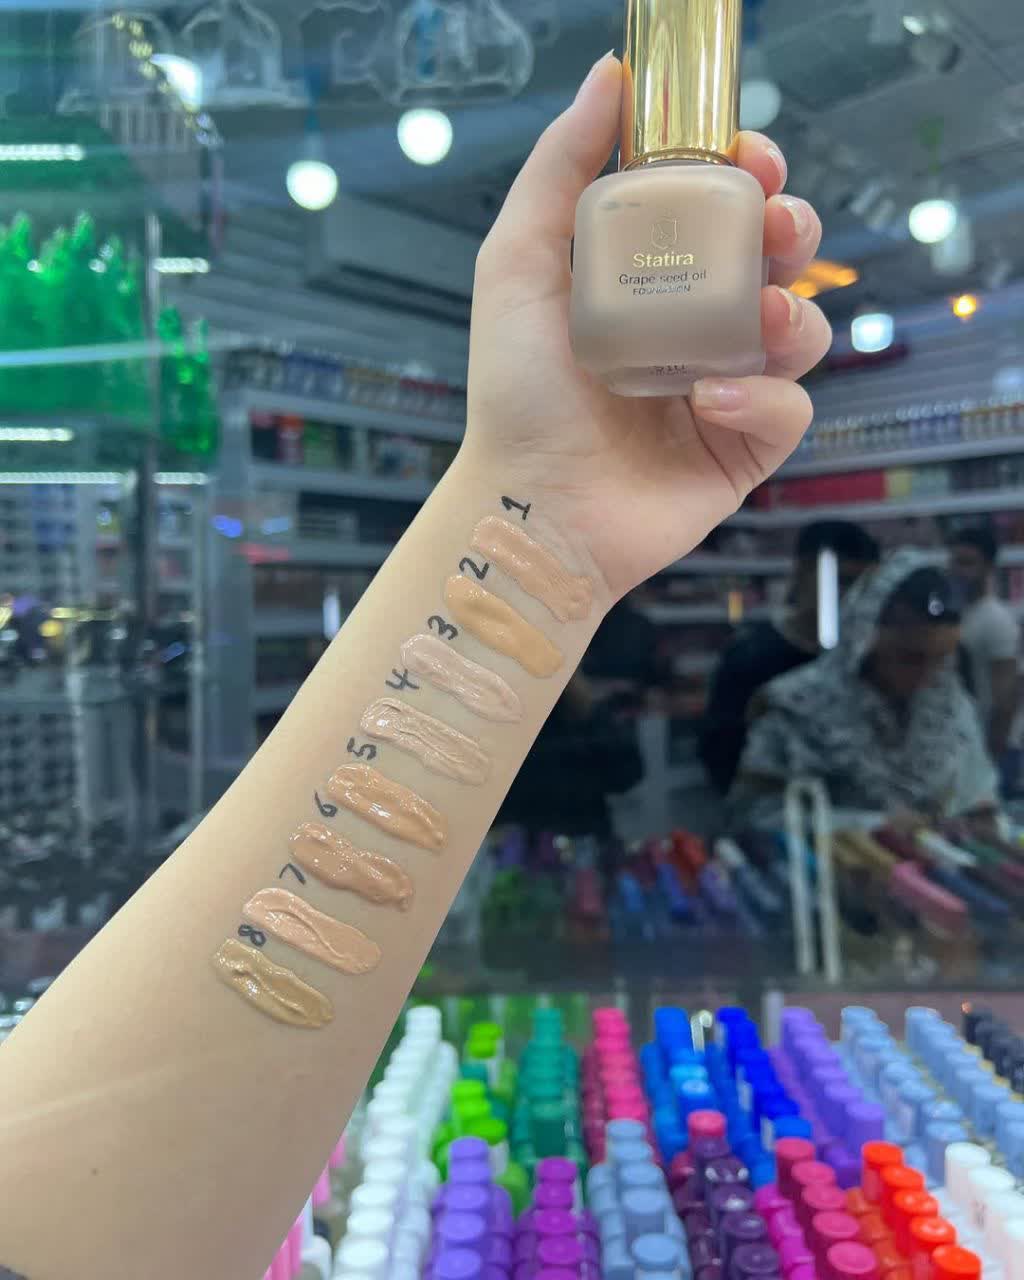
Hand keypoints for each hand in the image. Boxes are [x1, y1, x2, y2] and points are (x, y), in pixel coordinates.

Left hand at [463, 53, 830, 599]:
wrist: (530, 503)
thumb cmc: (517, 392)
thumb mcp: (518, 265)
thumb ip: (559, 171)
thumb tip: (609, 76)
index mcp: (650, 284)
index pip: (720, 215)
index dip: (748, 177)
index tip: (751, 155)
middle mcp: (694, 333)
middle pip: (776, 265)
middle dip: (792, 233)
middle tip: (778, 226)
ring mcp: (725, 393)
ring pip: (800, 334)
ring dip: (794, 313)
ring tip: (760, 317)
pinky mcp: (743, 452)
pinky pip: (789, 412)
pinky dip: (763, 400)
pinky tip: (711, 403)